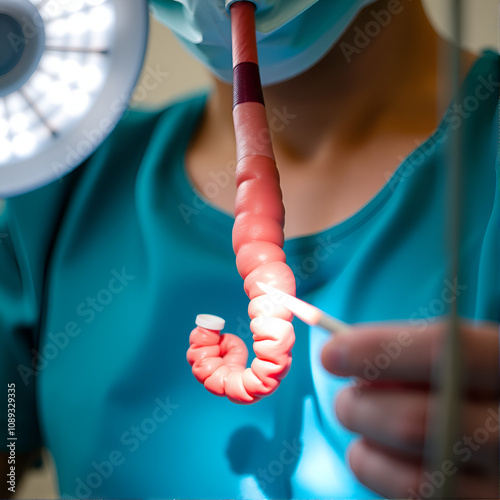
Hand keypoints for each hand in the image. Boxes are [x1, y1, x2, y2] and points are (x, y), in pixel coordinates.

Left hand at [321, 321, 498, 498]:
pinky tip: (374, 454)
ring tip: (361, 427)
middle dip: (359, 409)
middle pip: (417, 423)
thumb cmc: (465, 381)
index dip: (379, 351)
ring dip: (365, 452)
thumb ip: (412, 352)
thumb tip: (343, 355)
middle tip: (345, 400)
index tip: (331, 353)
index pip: (447, 353)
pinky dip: (379, 475)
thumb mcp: (456, 355)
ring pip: (413, 480)